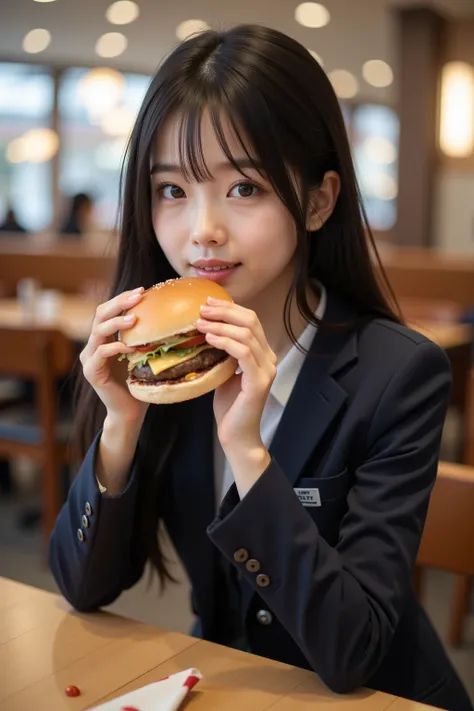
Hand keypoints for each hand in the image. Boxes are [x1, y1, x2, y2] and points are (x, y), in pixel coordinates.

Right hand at [79, 287, 148, 423]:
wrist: (130, 411)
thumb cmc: (139, 381)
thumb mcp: (143, 354)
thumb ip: (145, 336)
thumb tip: (167, 315)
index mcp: (103, 338)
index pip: (108, 310)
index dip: (122, 298)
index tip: (142, 290)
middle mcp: (92, 345)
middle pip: (100, 314)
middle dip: (119, 303)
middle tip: (138, 296)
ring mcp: (89, 358)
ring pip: (98, 331)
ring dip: (117, 322)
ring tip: (134, 319)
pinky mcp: (91, 372)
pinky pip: (101, 353)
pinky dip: (116, 347)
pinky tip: (131, 346)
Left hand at [197, 298, 276, 453]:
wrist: (237, 435)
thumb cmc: (229, 406)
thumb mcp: (224, 371)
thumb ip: (222, 352)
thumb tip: (203, 331)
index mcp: (262, 353)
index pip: (251, 320)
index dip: (230, 308)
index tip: (208, 302)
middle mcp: (269, 358)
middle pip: (250, 322)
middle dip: (224, 311)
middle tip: (202, 308)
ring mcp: (266, 370)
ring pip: (246, 335)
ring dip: (220, 325)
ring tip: (200, 323)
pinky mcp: (258, 381)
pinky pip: (243, 353)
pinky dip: (225, 342)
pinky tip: (209, 338)